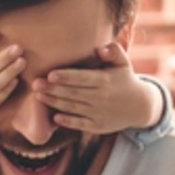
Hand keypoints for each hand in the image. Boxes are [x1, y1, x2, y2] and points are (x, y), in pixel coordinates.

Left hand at [34, 42, 162, 133]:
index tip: (50, 74)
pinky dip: (67, 121)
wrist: (139, 107)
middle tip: (35, 84)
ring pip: (73, 108)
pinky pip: (79, 124)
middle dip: (53, 89)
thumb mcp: (123, 62)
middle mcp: (102, 98)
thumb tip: (100, 48)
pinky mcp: (97, 126)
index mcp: (105, 81)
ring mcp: (99, 113)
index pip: (83, 78)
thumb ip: (114, 51)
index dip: (67, 77)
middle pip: (73, 93)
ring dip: (54, 102)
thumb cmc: (125, 79)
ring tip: (38, 96)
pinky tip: (54, 117)